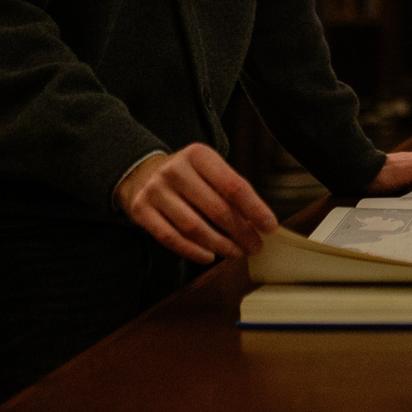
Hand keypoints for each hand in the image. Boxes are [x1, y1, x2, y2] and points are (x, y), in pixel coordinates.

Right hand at [116, 144, 276, 263]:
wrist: (141, 173)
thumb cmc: (188, 176)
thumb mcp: (208, 170)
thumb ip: (230, 191)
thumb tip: (259, 222)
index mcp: (198, 155)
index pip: (233, 185)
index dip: (255, 209)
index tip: (270, 227)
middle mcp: (175, 170)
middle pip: (216, 208)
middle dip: (241, 232)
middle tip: (255, 246)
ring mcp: (155, 190)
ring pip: (194, 227)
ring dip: (220, 245)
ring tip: (236, 253)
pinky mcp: (141, 211)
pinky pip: (171, 238)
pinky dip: (193, 251)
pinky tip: (209, 256)